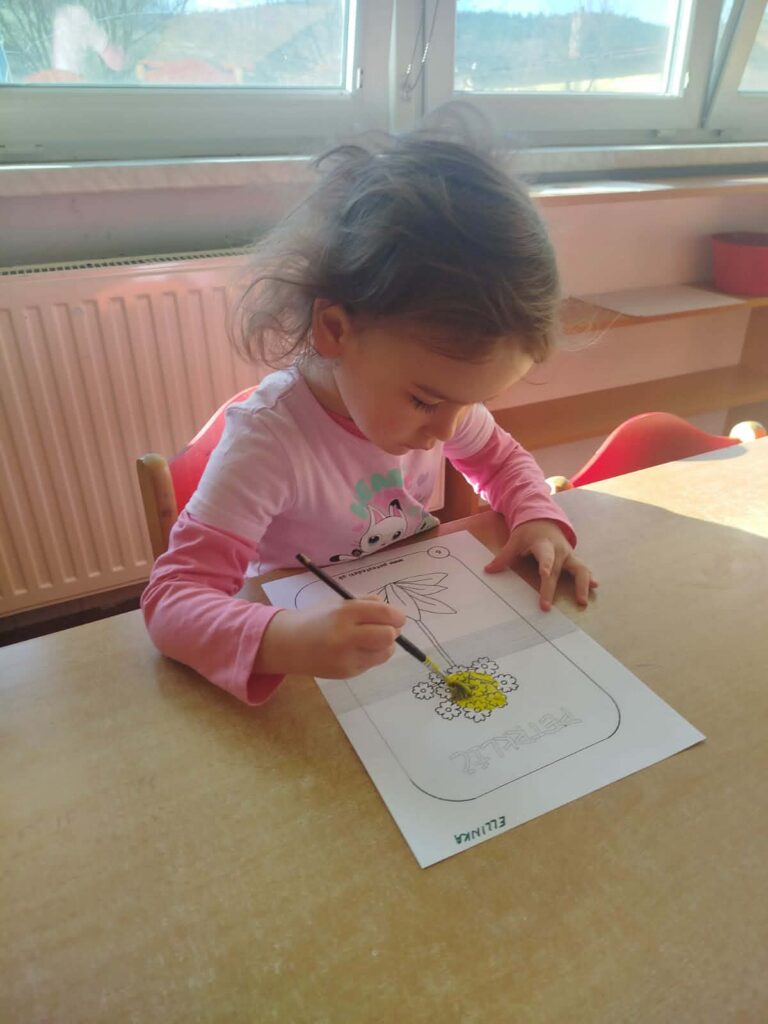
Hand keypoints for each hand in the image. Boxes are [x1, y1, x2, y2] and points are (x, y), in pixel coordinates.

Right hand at [255, 596, 405, 677]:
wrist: (290, 644)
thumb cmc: (318, 619)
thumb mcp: (338, 603)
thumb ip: (366, 604)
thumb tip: (392, 612)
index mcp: (344, 612)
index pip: (384, 614)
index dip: (397, 616)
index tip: (398, 617)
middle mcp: (346, 635)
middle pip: (388, 635)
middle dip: (393, 631)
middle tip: (387, 628)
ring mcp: (346, 657)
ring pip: (385, 652)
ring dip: (385, 645)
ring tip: (372, 640)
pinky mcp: (347, 672)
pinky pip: (372, 663)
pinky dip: (372, 655)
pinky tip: (358, 650)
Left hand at [484, 519, 597, 610]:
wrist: (544, 520)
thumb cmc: (528, 533)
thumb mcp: (515, 540)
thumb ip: (503, 557)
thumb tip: (488, 570)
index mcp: (543, 544)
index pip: (545, 555)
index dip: (545, 565)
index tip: (544, 574)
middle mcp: (558, 550)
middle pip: (556, 570)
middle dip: (551, 588)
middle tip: (546, 607)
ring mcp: (568, 555)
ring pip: (579, 569)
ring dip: (582, 585)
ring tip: (582, 601)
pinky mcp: (573, 560)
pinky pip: (583, 569)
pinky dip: (589, 578)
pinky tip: (595, 586)